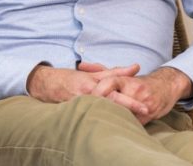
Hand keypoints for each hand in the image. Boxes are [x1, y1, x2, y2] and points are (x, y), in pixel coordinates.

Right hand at [26, 62, 148, 115]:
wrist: (47, 84)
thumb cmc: (71, 77)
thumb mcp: (93, 73)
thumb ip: (115, 72)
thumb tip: (136, 67)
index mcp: (93, 85)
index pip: (115, 94)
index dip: (131, 102)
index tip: (145, 108)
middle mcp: (88, 97)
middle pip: (112, 106)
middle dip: (128, 111)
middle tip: (145, 114)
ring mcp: (81, 106)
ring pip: (102, 114)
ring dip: (117, 117)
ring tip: (133, 122)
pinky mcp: (75, 114)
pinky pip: (92, 118)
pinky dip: (103, 121)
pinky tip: (113, 125)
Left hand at [91, 66, 192, 123]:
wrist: (166, 87)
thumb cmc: (139, 82)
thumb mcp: (121, 74)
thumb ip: (100, 70)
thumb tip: (80, 65)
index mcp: (127, 80)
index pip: (110, 83)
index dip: (98, 90)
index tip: (86, 96)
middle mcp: (135, 91)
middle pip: (115, 100)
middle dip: (101, 106)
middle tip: (87, 112)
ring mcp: (143, 104)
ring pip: (123, 113)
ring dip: (110, 117)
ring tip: (95, 121)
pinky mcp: (148, 116)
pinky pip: (132, 123)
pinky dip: (121, 124)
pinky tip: (111, 127)